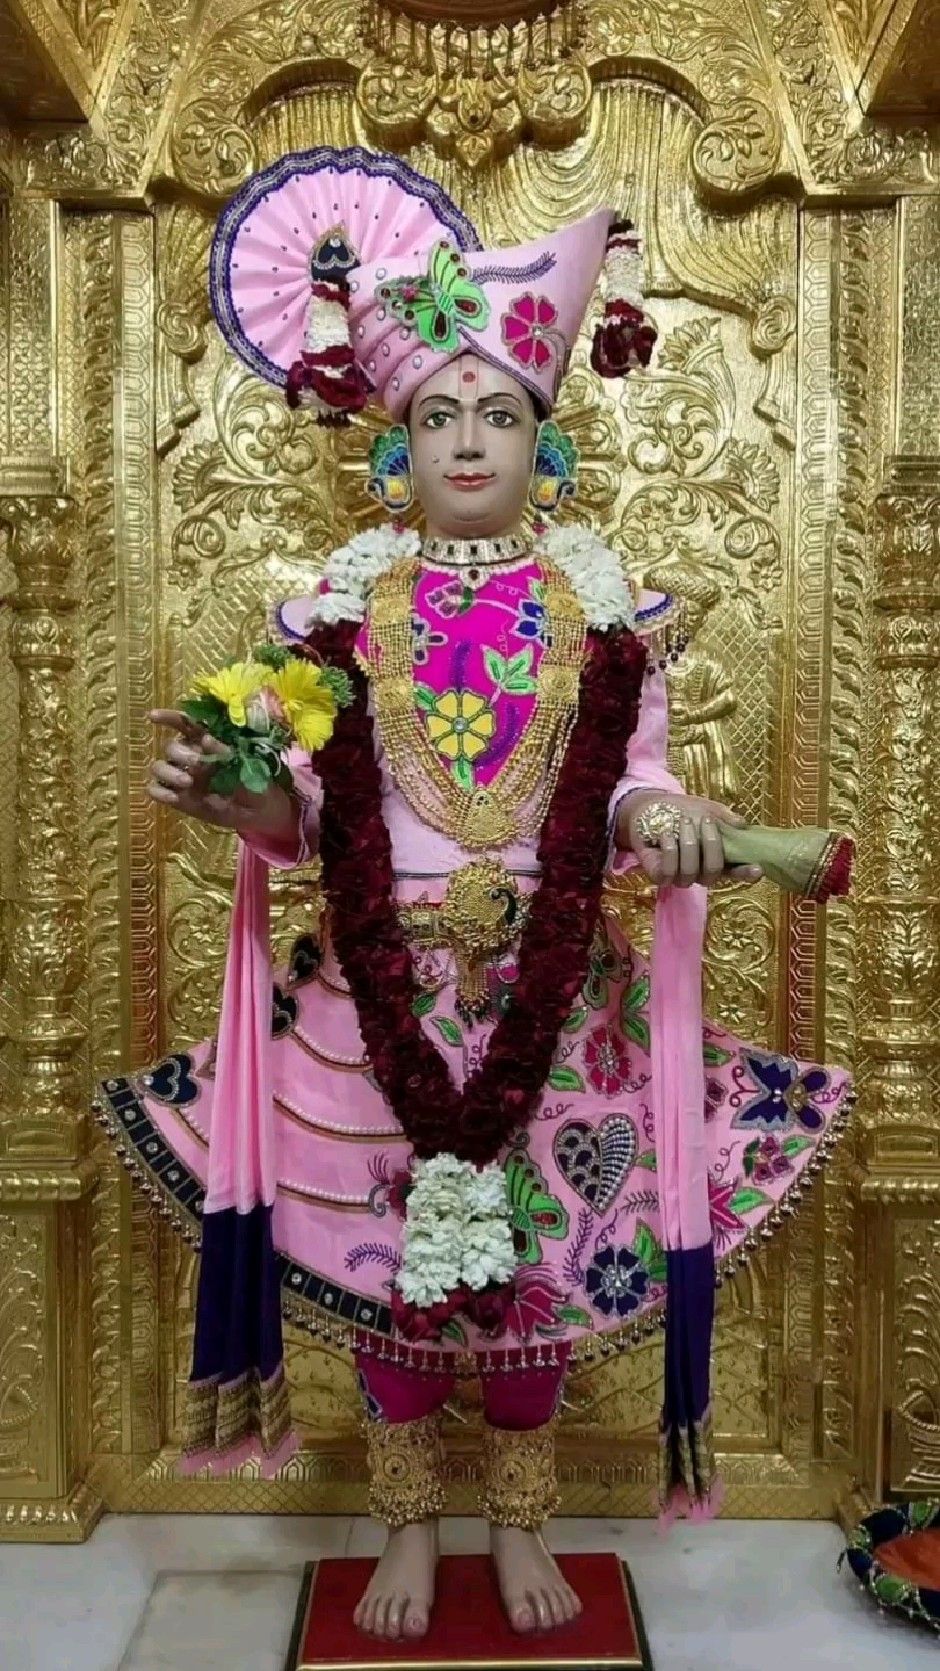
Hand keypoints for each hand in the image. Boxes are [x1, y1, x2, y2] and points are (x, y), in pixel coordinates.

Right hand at [147, 709, 296, 840]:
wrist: (257, 811)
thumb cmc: (253, 780)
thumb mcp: (244, 765)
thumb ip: (223, 751)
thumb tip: (206, 738)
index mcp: (205, 742)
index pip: (183, 724)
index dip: (168, 718)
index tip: (153, 716)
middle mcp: (189, 756)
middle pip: (170, 747)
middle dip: (181, 753)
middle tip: (198, 764)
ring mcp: (181, 776)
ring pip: (158, 767)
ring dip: (168, 772)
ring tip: (187, 782)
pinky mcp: (177, 797)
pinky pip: (155, 790)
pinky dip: (160, 793)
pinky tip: (174, 798)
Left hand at [620, 790, 762, 888]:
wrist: (648, 808)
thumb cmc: (680, 810)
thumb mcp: (705, 808)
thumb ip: (723, 818)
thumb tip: (742, 824)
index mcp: (717, 857)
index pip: (736, 871)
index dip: (747, 873)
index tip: (758, 867)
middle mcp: (700, 871)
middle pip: (713, 872)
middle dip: (711, 846)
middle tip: (705, 821)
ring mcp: (680, 876)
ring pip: (690, 873)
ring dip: (688, 845)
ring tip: (684, 822)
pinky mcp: (660, 876)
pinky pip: (669, 872)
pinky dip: (669, 852)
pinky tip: (666, 835)